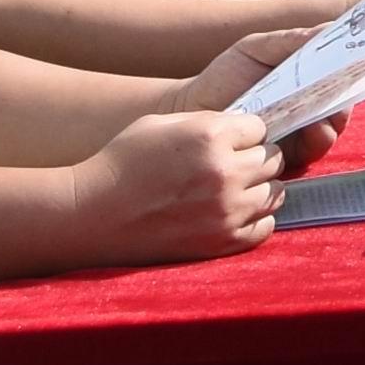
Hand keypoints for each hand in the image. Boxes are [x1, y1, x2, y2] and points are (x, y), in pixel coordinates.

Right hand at [70, 107, 281, 261]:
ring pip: (275, 192)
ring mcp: (225, 211)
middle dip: (255, 159)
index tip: (229, 143)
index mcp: (211, 136)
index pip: (261, 127)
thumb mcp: (164, 123)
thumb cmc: (122, 164)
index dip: (244, 134)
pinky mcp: (220, 243)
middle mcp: (224, 172)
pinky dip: (255, 220)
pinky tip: (232, 214)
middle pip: (272, 158)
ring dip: (259, 189)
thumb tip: (245, 128)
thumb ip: (210, 122)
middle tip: (230, 167)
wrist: (90, 216)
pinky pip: (264, 227)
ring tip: (232, 191)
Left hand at [173, 25, 343, 171]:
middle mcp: (308, 109)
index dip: (356, 72)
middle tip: (341, 97)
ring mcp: (297, 135)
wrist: (192, 107)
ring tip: (320, 119)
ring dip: (330, 125)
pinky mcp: (283, 158)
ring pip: (329, 134)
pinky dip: (310, 144)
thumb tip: (331, 26)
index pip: (341, 78)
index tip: (363, 63)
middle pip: (342, 108)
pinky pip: (306, 154)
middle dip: (345, 103)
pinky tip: (302, 133)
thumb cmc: (226, 74)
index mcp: (307, 81)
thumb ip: (292, 40)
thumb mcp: (257, 48)